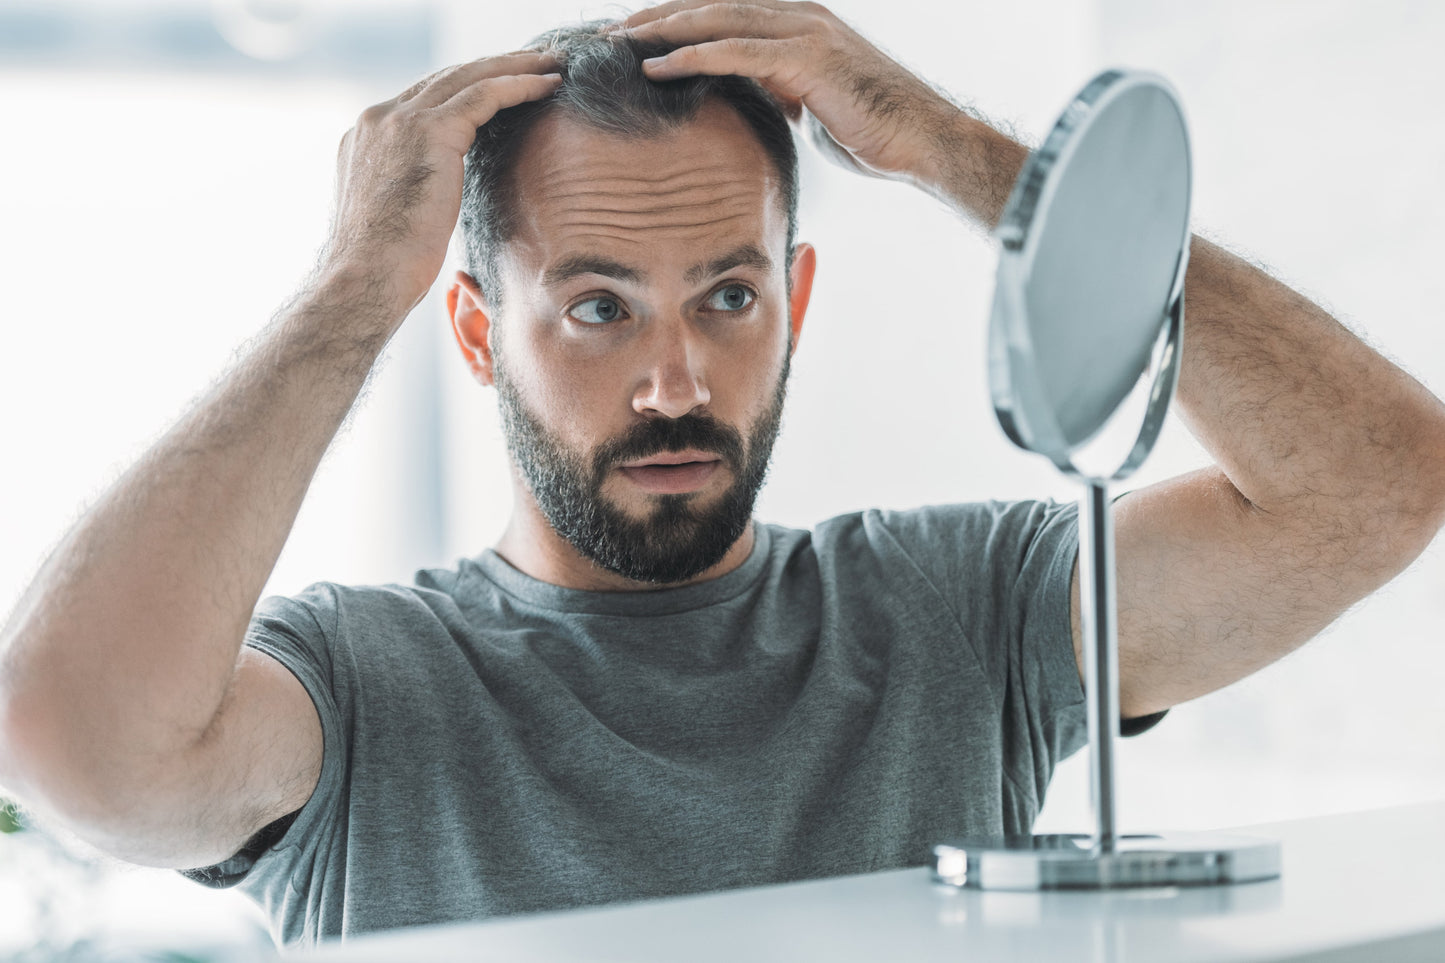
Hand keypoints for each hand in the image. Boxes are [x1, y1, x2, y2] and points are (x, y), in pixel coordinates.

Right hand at [324, 52, 561, 315]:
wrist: (366, 278)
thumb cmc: (384, 270)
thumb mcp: (394, 219)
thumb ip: (411, 194)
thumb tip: (436, 207)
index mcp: (366, 139)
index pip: (423, 99)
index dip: (465, 89)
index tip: (501, 87)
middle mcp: (378, 119)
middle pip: (446, 79)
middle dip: (494, 66)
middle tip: (536, 59)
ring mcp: (400, 120)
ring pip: (467, 77)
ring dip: (515, 66)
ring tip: (552, 62)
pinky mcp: (429, 131)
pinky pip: (485, 94)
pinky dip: (519, 85)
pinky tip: (548, 84)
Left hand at [616, 1, 958, 185]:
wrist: (923, 140)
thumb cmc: (875, 129)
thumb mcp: (814, 104)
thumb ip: (783, 91)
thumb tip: (758, 101)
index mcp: (798, 25)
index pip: (725, 13)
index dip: (679, 20)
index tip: (636, 36)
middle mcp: (799, 16)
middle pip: (713, 5)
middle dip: (659, 16)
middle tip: (611, 32)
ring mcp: (804, 31)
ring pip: (718, 19)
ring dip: (664, 29)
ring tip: (620, 42)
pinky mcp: (806, 57)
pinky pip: (736, 52)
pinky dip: (693, 56)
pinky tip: (657, 67)